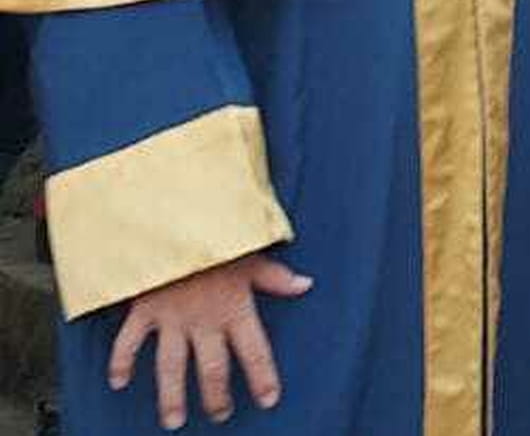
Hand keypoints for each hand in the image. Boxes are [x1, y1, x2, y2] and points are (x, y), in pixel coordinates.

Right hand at [108, 254, 311, 430]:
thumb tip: (306, 285)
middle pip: (212, 369)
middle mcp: (204, 320)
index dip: (263, 378)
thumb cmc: (216, 235)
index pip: (255, 352)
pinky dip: (120, 363)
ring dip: (172, 396)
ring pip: (171, 367)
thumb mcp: (251, 254)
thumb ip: (275, 277)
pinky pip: (128, 342)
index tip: (268, 400)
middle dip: (216, 396)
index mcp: (235, 308)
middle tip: (220, 416)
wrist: (173, 219)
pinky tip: (118, 383)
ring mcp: (171, 318)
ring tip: (174, 421)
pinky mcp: (144, 310)